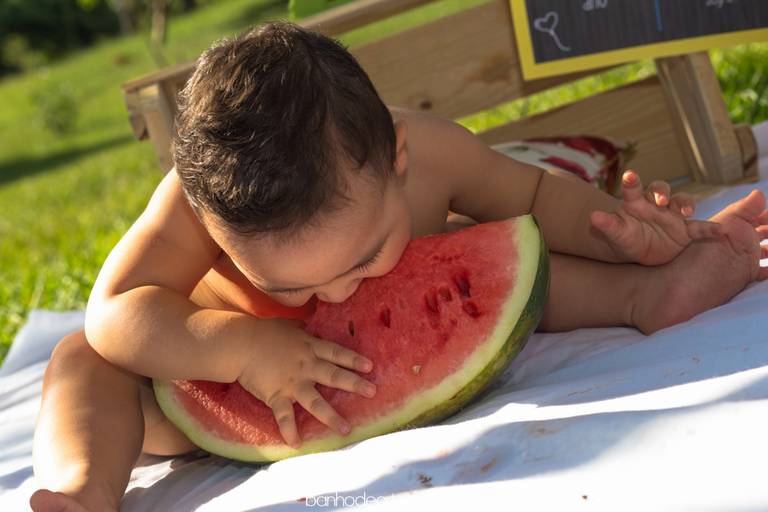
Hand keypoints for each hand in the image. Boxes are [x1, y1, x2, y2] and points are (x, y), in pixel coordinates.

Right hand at [237, 317, 376, 448]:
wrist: (240, 343)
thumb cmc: (262, 331)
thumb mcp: (288, 327)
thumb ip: (301, 332)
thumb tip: (307, 328)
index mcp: (309, 347)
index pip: (336, 353)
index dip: (353, 360)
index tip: (370, 367)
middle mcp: (305, 366)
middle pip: (334, 376)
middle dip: (355, 384)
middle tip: (372, 392)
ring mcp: (292, 383)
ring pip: (316, 402)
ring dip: (331, 417)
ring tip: (346, 429)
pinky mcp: (276, 395)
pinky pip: (285, 416)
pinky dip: (289, 430)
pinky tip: (296, 444)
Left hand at [589, 170, 723, 264]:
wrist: (638, 252)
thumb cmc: (624, 238)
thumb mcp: (615, 235)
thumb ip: (607, 225)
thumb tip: (593, 216)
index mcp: (635, 203)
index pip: (633, 188)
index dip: (632, 181)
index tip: (629, 176)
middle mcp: (656, 205)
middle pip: (661, 190)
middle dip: (661, 192)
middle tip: (659, 200)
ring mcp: (672, 216)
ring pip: (682, 202)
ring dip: (684, 205)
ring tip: (684, 213)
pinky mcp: (685, 231)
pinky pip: (699, 228)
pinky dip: (710, 229)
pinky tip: (721, 231)